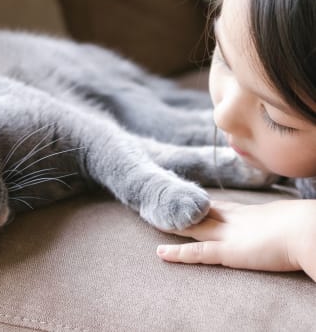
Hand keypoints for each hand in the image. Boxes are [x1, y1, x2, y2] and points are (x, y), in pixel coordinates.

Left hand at [156, 199, 315, 278]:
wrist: (308, 232)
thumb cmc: (306, 227)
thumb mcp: (288, 219)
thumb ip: (278, 221)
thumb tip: (287, 223)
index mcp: (248, 213)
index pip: (219, 206)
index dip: (203, 204)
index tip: (191, 199)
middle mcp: (234, 220)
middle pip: (201, 213)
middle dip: (182, 209)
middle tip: (164, 203)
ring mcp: (228, 235)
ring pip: (192, 228)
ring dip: (172, 225)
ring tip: (153, 220)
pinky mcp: (227, 252)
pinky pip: (196, 253)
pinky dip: (177, 253)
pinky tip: (161, 252)